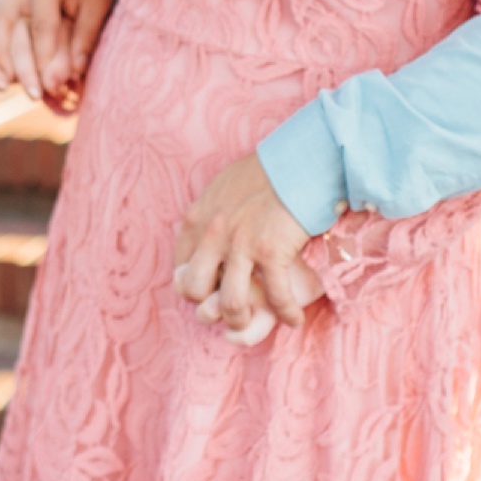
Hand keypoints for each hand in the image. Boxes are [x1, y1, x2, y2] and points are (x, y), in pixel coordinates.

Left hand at [173, 154, 314, 329]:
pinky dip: (285, 314)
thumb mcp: (223, 188)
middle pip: (196, 290)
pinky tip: (293, 319)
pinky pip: (275, 297)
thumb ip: (210, 214)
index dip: (194, 286)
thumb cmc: (267, 171)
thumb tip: (205, 230)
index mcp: (197, 218)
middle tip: (229, 307)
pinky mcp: (271, 251)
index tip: (212, 290)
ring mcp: (241, 244)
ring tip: (255, 321)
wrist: (301, 159)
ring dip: (242, 320)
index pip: (180, 268)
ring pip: (230, 303)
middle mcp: (213, 234)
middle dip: (210, 306)